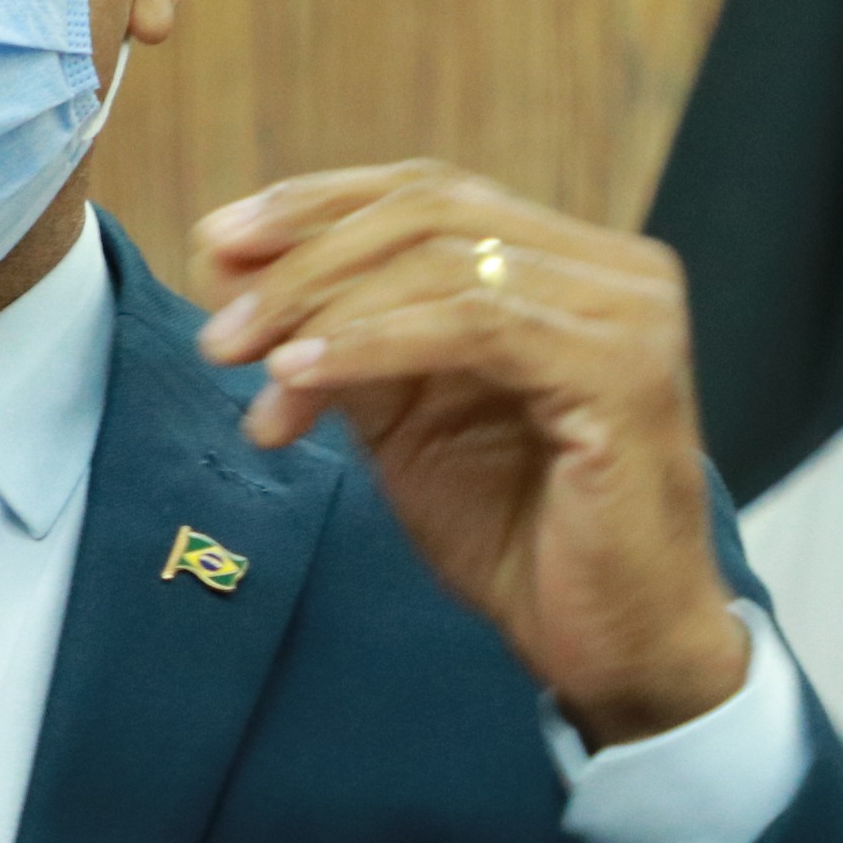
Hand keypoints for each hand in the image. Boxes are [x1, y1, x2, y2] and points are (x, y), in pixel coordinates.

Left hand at [194, 164, 746, 748]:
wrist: (612, 649)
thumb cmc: (518, 538)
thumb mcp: (403, 418)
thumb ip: (332, 336)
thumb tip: (223, 263)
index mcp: (567, 263)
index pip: (426, 192)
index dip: (313, 205)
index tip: (213, 244)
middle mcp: (612, 269)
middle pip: (428, 210)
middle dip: (301, 258)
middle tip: (218, 327)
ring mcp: (629, 313)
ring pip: (441, 261)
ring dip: (319, 306)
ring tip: (244, 361)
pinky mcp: (623, 372)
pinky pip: (472, 326)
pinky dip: (371, 343)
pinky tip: (299, 373)